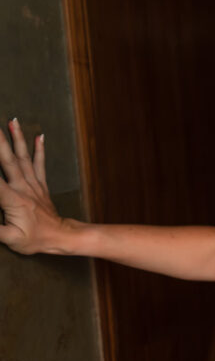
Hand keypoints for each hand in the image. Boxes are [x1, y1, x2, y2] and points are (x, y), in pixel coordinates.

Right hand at [0, 118, 61, 254]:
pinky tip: (39, 136)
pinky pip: (40, 164)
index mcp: (12, 200)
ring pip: (23, 157)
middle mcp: (23, 187)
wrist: (61, 237)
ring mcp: (33, 184)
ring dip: (17, 138)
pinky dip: (39, 150)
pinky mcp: (41, 185)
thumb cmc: (35, 239)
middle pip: (7, 161)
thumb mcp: (10, 239)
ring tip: (12, 121)